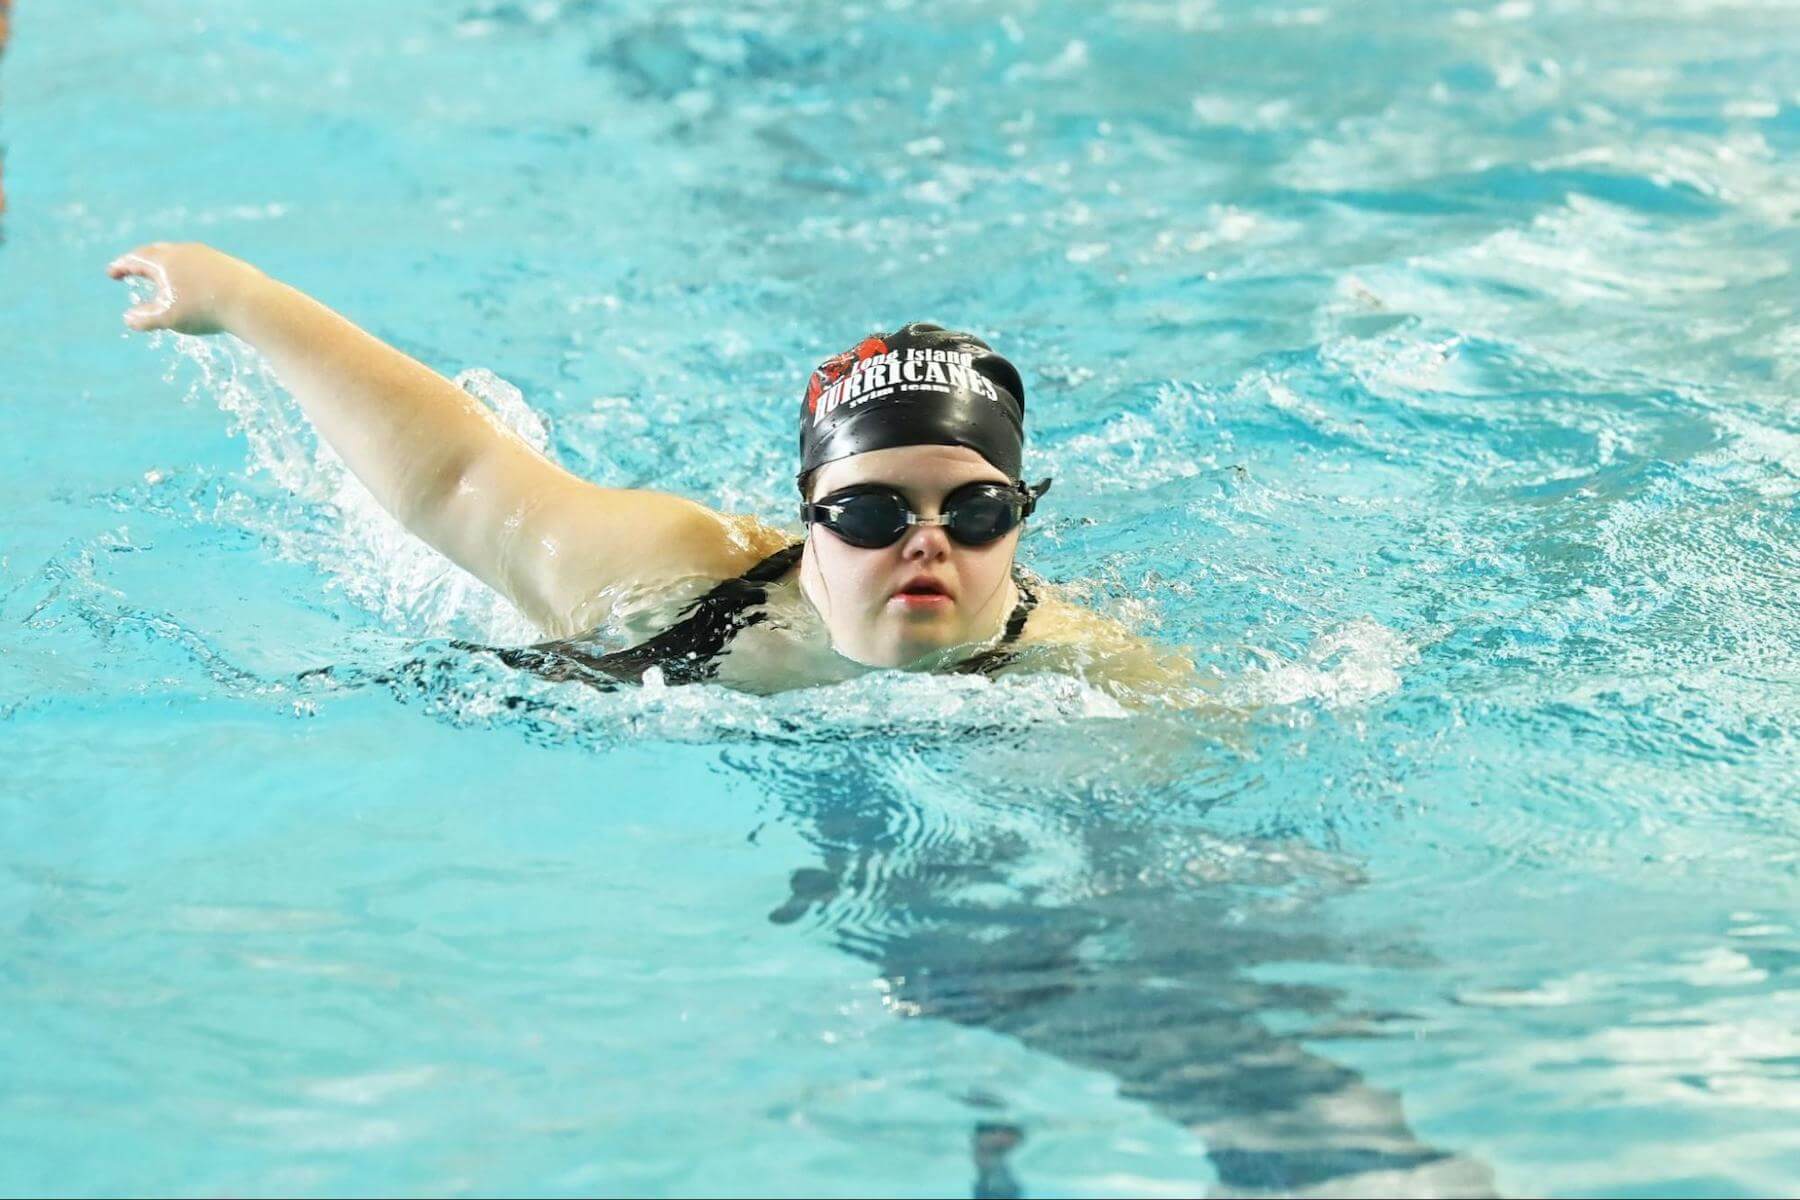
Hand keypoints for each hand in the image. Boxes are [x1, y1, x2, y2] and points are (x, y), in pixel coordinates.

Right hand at [106, 242, 263, 334]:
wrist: (250, 302)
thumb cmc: (204, 309)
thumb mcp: (169, 318)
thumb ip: (145, 318)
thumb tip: (129, 319)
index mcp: (164, 260)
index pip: (135, 259)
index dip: (121, 267)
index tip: (112, 273)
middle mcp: (184, 251)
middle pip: (157, 252)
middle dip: (142, 262)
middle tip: (133, 269)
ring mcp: (207, 255)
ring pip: (180, 256)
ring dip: (167, 266)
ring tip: (162, 277)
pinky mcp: (226, 263)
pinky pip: (200, 264)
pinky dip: (188, 271)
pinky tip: (193, 283)